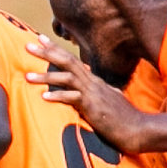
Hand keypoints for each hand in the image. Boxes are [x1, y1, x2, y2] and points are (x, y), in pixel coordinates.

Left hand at [25, 32, 151, 151]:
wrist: (139, 129)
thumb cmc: (123, 119)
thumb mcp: (108, 101)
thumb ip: (96, 94)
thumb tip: (85, 93)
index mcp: (94, 81)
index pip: (72, 60)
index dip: (55, 49)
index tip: (40, 38)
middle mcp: (92, 83)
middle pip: (67, 62)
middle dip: (47, 53)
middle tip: (28, 45)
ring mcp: (93, 94)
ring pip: (67, 78)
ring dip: (46, 76)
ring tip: (27, 77)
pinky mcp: (94, 107)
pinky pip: (73, 99)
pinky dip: (58, 96)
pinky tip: (44, 97)